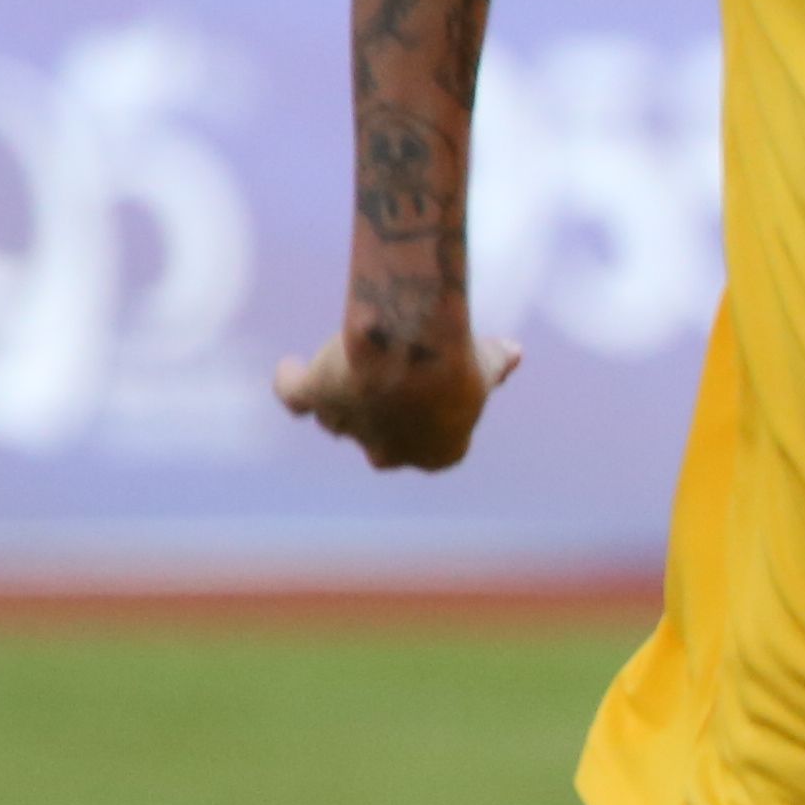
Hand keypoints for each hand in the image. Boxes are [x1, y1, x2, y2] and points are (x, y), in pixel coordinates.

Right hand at [272, 309, 518, 472]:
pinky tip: (292, 369)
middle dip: (385, 422)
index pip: (434, 445)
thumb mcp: (486, 359)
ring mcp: (349, 427)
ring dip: (345, 397)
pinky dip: (290, 383)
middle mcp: (390, 453)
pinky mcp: (317, 397)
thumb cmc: (460, 359)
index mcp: (438, 455)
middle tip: (393, 390)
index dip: (433, 421)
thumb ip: (496, 361)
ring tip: (349, 365)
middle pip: (381, 444)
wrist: (416, 349)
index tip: (433, 398)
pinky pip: (296, 397)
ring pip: (339, 416)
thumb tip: (514, 353)